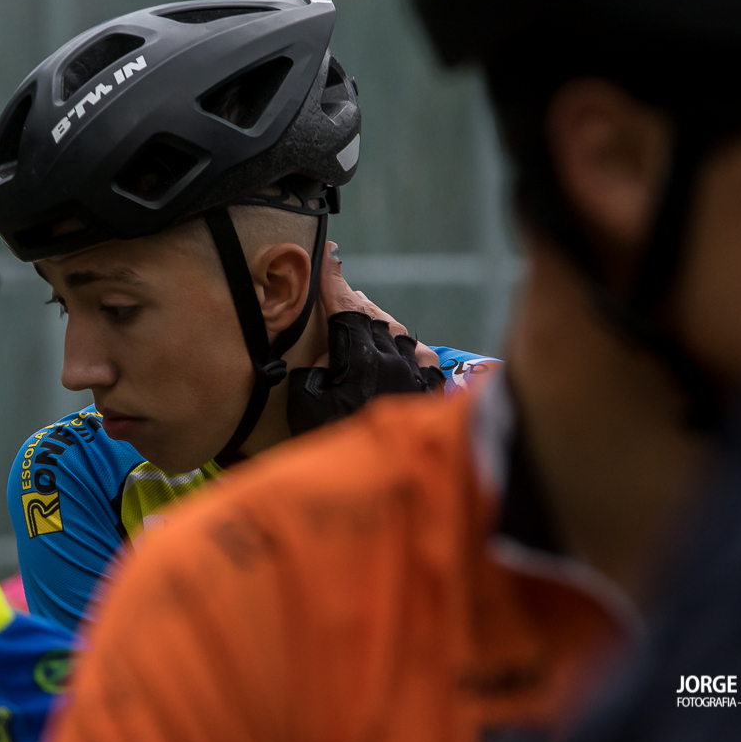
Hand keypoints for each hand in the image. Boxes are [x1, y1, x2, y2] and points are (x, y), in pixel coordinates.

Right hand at [286, 243, 445, 435]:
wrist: (383, 487)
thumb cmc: (334, 446)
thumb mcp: (306, 407)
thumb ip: (314, 372)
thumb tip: (328, 356)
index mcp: (363, 360)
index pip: (346, 308)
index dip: (334, 280)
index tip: (329, 254)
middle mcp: (396, 362)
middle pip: (375, 318)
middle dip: (355, 304)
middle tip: (340, 294)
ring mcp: (419, 378)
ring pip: (402, 336)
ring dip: (381, 325)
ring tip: (366, 322)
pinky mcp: (434, 397)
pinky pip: (424, 360)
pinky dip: (409, 350)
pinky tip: (403, 350)